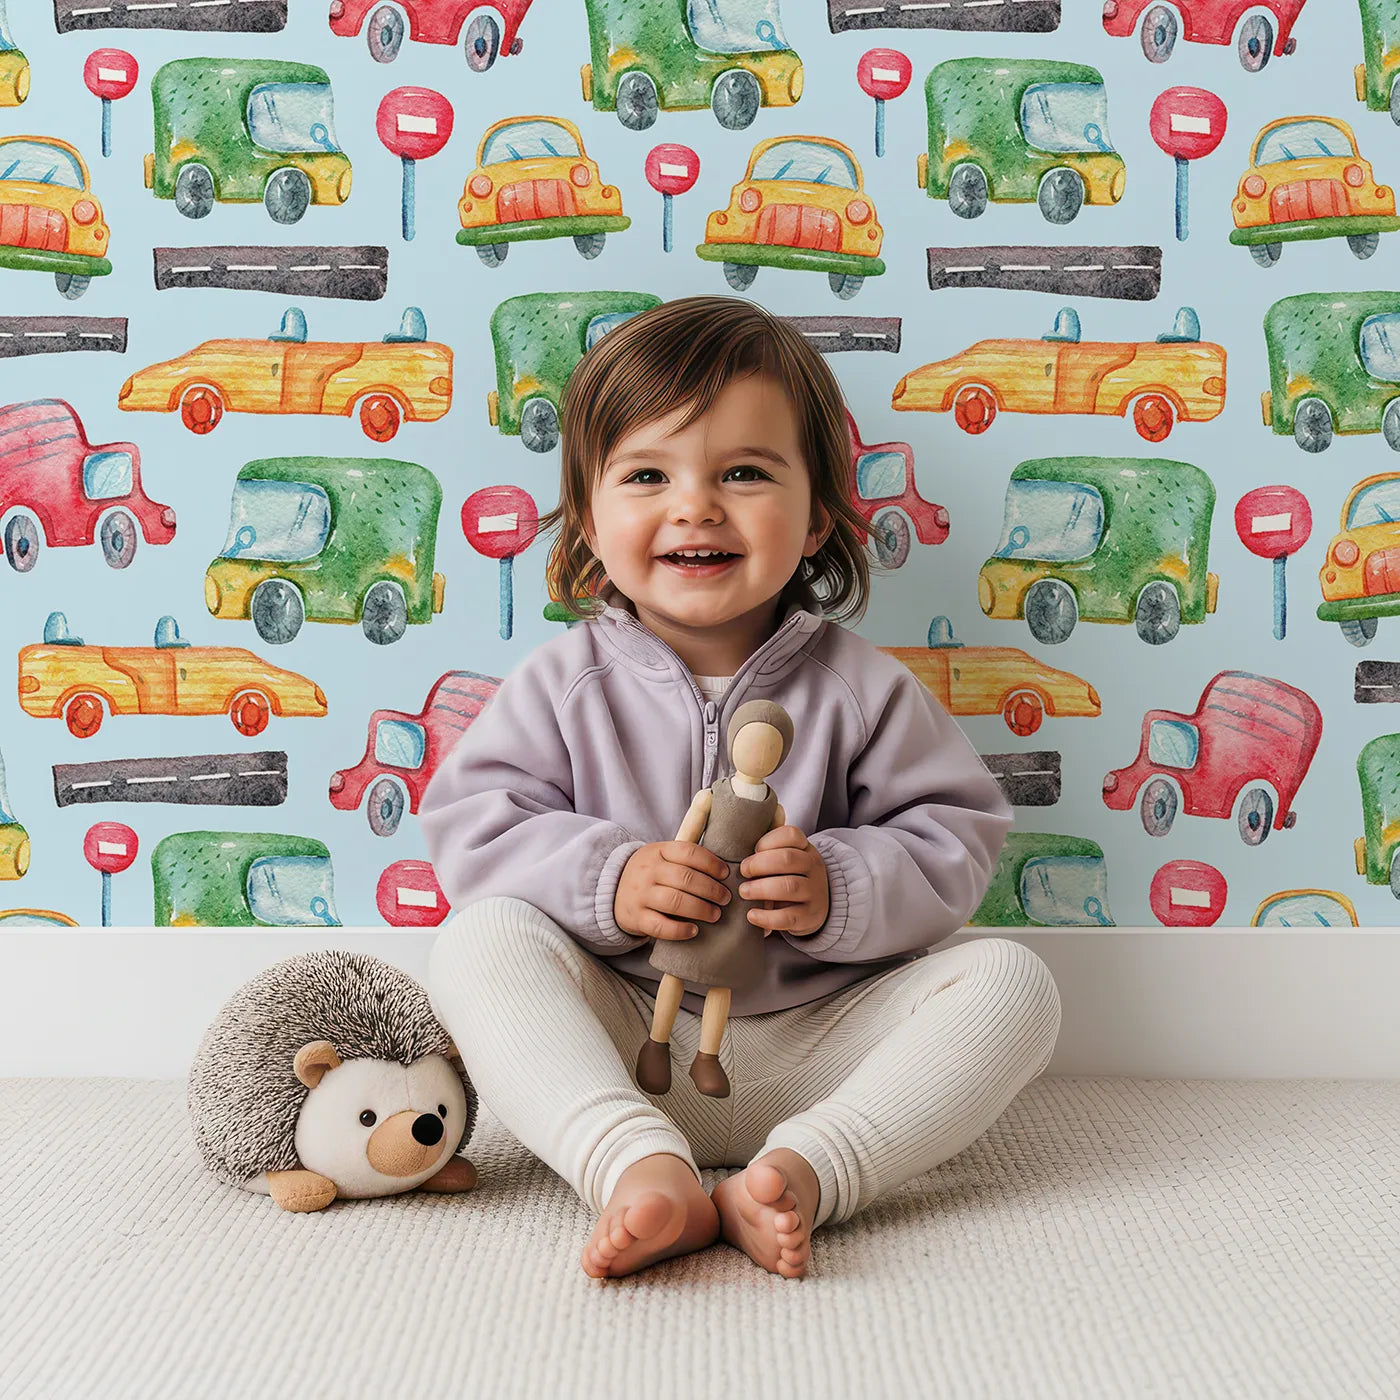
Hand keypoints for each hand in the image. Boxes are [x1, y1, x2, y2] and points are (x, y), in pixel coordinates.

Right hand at [615, 841, 730, 940]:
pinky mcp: (636, 917)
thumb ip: (686, 858)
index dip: (711, 863)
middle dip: (711, 889)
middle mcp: (647, 871)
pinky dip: (679, 930)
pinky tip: (694, 930)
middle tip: (725, 898)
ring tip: (715, 915)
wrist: (612, 891)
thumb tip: (725, 870)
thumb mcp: (661, 856)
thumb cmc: (650, 874)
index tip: (726, 874)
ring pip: (674, 901)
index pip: (688, 852)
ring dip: (700, 909)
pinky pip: (659, 926)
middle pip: (685, 878)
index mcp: (657, 851)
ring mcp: (640, 894)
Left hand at [739, 826, 829, 936]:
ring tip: (744, 892)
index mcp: (805, 849)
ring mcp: (813, 892)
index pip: (791, 835)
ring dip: (760, 889)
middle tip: (743, 872)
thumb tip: (736, 856)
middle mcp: (813, 868)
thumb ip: (767, 854)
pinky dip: (766, 917)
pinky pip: (788, 917)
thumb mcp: (786, 860)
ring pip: (789, 886)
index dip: (768, 841)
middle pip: (787, 859)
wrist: (816, 906)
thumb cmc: (790, 877)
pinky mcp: (808, 917)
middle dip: (759, 864)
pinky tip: (752, 915)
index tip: (754, 850)